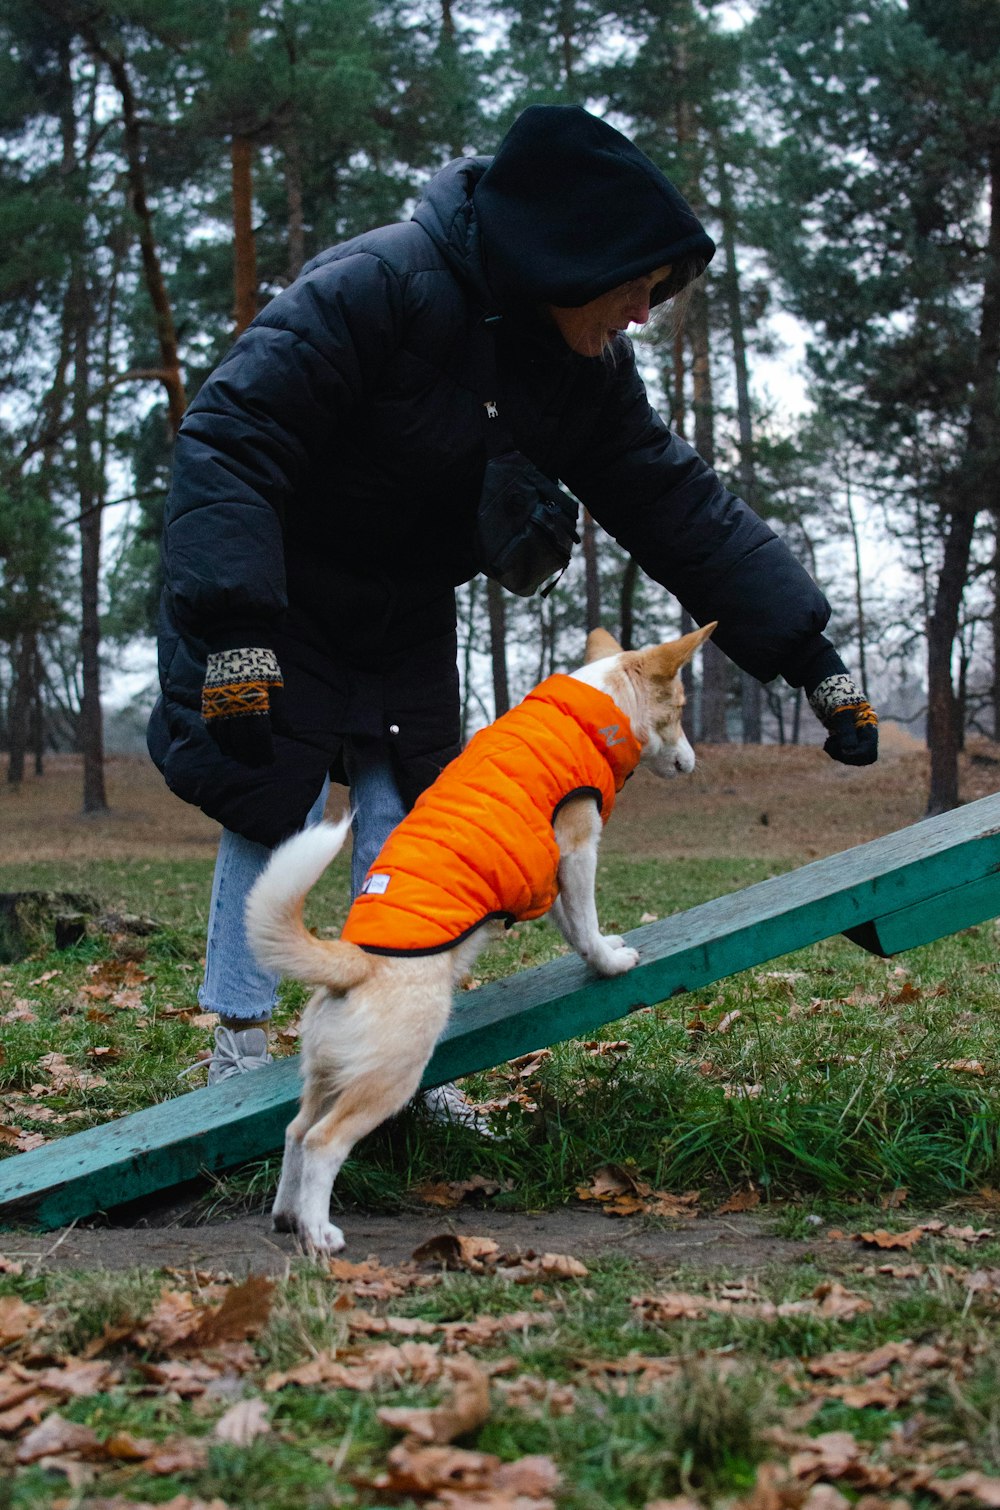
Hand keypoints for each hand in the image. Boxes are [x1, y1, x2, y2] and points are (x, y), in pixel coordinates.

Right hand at [201, 646, 282, 766]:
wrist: (235, 642)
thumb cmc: (261, 664)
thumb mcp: (275, 686)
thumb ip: (279, 712)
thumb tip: (289, 733)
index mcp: (255, 704)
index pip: (259, 737)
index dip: (264, 752)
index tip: (269, 761)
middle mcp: (235, 708)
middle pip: (241, 741)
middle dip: (250, 756)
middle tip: (256, 765)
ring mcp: (219, 706)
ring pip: (224, 738)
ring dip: (234, 752)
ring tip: (242, 760)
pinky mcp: (209, 702)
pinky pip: (212, 728)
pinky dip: (219, 741)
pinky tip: (226, 748)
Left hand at [808, 672, 877, 766]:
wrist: (821, 678)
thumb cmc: (833, 692)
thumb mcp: (839, 712)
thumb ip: (846, 731)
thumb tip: (849, 751)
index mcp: (868, 724)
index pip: (869, 752)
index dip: (856, 756)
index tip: (841, 750)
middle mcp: (863, 729)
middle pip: (861, 757)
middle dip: (847, 756)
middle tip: (831, 745)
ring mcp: (852, 731)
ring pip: (851, 755)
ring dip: (838, 753)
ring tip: (828, 743)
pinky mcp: (841, 731)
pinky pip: (842, 749)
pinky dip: (834, 750)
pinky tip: (828, 742)